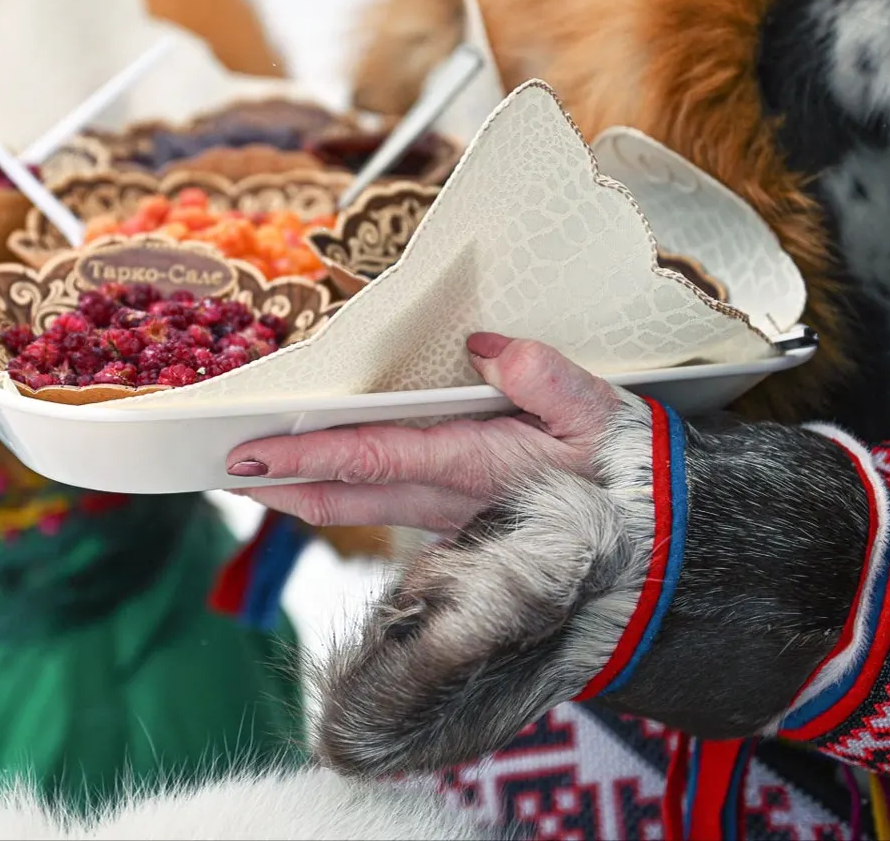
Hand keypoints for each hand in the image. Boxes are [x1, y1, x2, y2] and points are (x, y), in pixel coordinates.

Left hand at [226, 331, 636, 531]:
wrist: (667, 544)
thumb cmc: (635, 471)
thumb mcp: (601, 412)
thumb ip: (545, 376)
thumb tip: (487, 346)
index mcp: (476, 465)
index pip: (367, 459)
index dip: (301, 457)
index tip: (246, 454)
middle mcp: (454, 499)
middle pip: (344, 494)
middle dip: (279, 484)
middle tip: (222, 466)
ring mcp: (457, 516)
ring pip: (363, 506)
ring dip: (305, 493)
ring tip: (255, 473)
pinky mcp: (467, 520)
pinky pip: (391, 507)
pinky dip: (348, 493)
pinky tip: (325, 481)